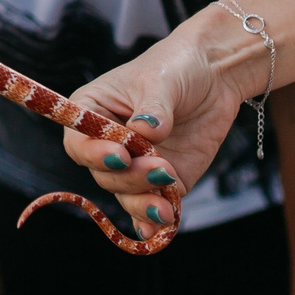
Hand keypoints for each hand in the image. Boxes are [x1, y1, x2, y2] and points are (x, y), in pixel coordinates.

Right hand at [58, 32, 242, 240]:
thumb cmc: (176, 67)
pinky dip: (154, 221)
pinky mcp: (165, 180)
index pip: (79, 141)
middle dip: (131, 178)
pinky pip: (154, 205)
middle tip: (162, 169)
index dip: (95, 154)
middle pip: (104, 174)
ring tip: (166, 206)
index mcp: (93, 113)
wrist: (215, 75)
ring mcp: (136, 165)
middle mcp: (109, 144)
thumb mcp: (161, 80)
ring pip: (127, 194)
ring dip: (143, 203)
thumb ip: (153, 108)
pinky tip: (160, 228)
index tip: (122, 154)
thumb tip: (147, 132)